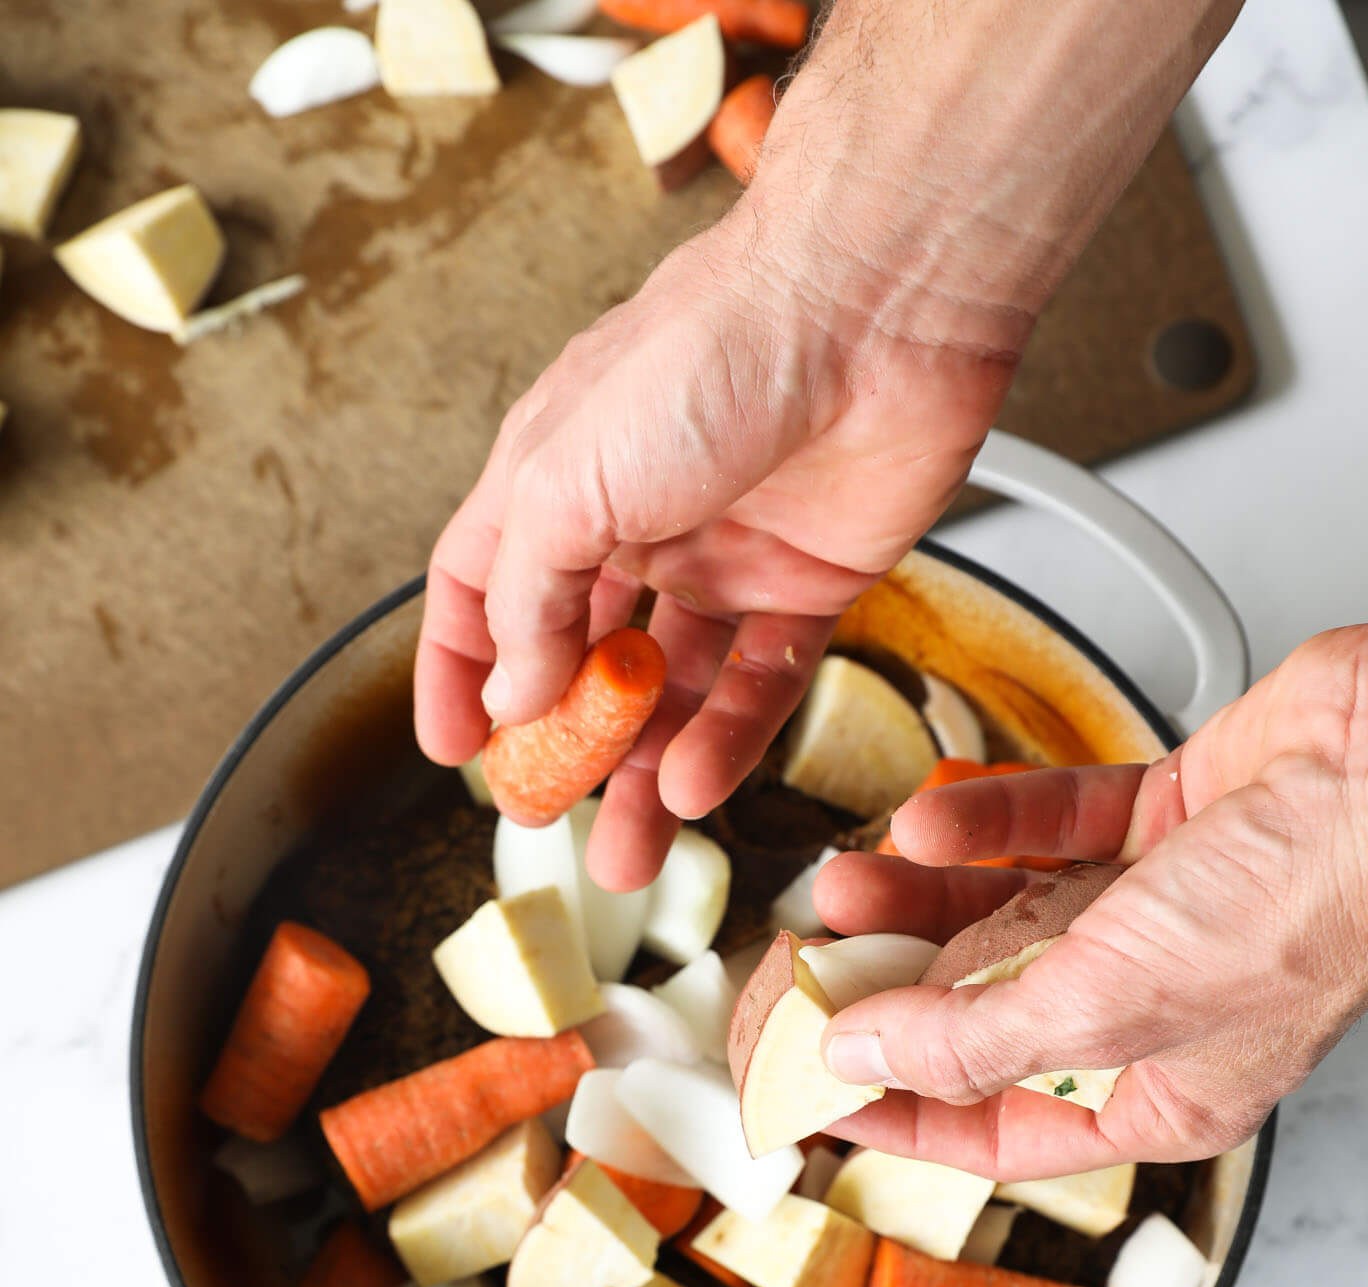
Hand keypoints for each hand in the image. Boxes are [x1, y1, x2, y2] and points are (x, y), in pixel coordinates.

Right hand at [414, 214, 1017, 889]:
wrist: (873, 308)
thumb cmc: (712, 352)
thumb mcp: (568, 479)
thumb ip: (529, 597)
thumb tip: (512, 696)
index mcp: (558, 478)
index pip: (486, 591)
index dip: (463, 670)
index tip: (452, 749)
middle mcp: (637, 520)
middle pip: (582, 658)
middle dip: (564, 747)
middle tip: (548, 821)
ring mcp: (725, 555)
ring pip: (672, 690)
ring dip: (643, 772)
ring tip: (623, 856)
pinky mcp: (809, 581)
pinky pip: (758, 682)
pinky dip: (727, 738)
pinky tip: (695, 785)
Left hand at [817, 624, 1367, 1176]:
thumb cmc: (1304, 907)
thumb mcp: (1105, 1006)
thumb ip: (969, 1039)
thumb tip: (860, 1057)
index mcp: (1160, 1098)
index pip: (996, 1132)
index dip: (896, 1115)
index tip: (810, 1092)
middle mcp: (1157, 1011)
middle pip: (989, 1015)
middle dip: (895, 990)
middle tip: (817, 963)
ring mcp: (1162, 914)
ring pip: (1007, 914)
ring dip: (922, 896)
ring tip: (849, 880)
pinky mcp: (1164, 822)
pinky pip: (1050, 826)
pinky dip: (987, 821)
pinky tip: (928, 817)